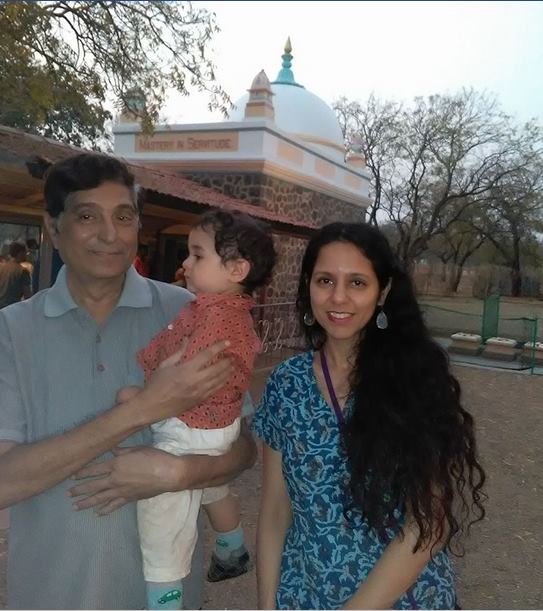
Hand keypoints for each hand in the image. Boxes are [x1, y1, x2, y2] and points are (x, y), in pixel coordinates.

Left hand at [68, 446, 186, 514]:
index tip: (72, 477)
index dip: (82, 473)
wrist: (168, 474)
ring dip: (87, 503)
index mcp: (116, 465)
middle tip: (69, 494)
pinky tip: (97, 513)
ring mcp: (121, 491)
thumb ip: (122, 451)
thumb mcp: (137, 449)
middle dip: (80, 490)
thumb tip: (111, 450)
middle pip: (93, 486)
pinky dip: (105, 510)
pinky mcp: (129, 499)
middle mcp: (115, 479)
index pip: (94, 470)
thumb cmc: (154, 458)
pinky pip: (114, 506)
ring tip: (76, 506)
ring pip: (100, 498)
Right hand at [136, 339, 233, 424]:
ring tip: (234, 366)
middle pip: (217, 369)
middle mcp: (196, 381)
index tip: (228, 342)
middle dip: (228, 361)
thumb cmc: (156, 384)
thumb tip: (187, 339)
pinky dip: (223, 384)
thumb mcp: (165, 365)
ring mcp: (199, 392)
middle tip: (234, 356)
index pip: (207, 355)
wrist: (152, 406)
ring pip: (219, 381)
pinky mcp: (200, 401)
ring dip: (228, 372)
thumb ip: (179, 352)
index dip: (219, 347)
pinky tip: (226, 379)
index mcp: (187, 369)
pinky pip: (215, 391)